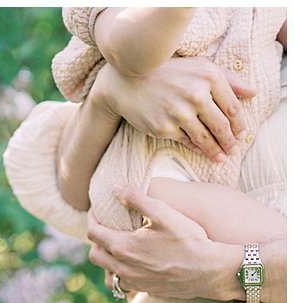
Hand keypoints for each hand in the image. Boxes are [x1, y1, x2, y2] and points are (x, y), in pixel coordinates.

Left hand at [87, 186, 226, 299]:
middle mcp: (123, 269)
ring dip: (108, 261)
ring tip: (118, 248)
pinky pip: (126, 284)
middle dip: (96, 241)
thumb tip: (115, 188)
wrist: (211, 271)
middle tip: (106, 229)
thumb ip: (137, 198)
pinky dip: (124, 275)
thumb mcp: (163, 213)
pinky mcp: (147, 291)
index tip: (97, 211)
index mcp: (123, 248)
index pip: (93, 233)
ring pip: (108, 273)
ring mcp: (135, 283)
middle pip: (94, 255)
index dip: (92, 219)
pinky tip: (135, 265)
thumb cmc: (188, 240)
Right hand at [92, 57, 255, 161]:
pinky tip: (203, 152)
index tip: (242, 133)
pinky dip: (197, 148)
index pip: (232, 107)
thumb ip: (228, 79)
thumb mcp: (198, 67)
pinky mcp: (163, 127)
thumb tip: (253, 93)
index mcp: (208, 76)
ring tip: (222, 157)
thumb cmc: (166, 72)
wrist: (125, 83)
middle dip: (230, 141)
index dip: (240, 124)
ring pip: (205, 137)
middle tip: (235, 150)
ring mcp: (178, 112)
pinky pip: (186, 141)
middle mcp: (195, 94)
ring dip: (216, 150)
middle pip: (221, 125)